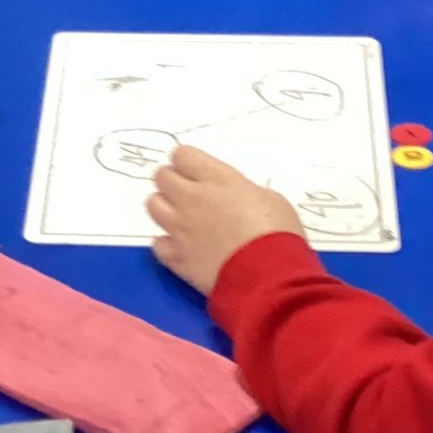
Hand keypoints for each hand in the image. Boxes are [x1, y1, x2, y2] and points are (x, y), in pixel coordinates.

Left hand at [146, 146, 304, 296]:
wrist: (268, 277)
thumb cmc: (279, 234)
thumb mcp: (271, 200)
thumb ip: (244, 192)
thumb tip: (236, 196)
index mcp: (218, 179)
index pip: (182, 155)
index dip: (187, 162)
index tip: (197, 172)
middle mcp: (192, 200)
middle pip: (162, 177)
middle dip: (172, 181)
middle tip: (188, 193)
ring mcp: (180, 229)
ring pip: (152, 206)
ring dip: (165, 208)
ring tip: (182, 218)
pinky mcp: (177, 258)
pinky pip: (158, 244)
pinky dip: (167, 244)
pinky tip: (182, 247)